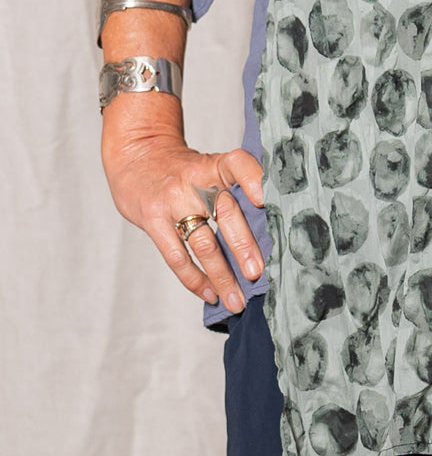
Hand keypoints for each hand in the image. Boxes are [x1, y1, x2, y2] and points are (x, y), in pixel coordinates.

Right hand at [102, 123, 264, 311]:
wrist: (137, 156)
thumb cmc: (184, 169)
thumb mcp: (210, 165)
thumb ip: (236, 189)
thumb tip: (271, 232)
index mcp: (215, 165)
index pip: (238, 164)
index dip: (254, 180)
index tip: (266, 201)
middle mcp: (196, 180)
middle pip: (226, 213)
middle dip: (244, 247)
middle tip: (258, 274)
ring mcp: (172, 201)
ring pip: (203, 242)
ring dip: (222, 275)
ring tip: (237, 300)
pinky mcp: (153, 219)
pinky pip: (177, 256)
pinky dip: (195, 279)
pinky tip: (210, 293)